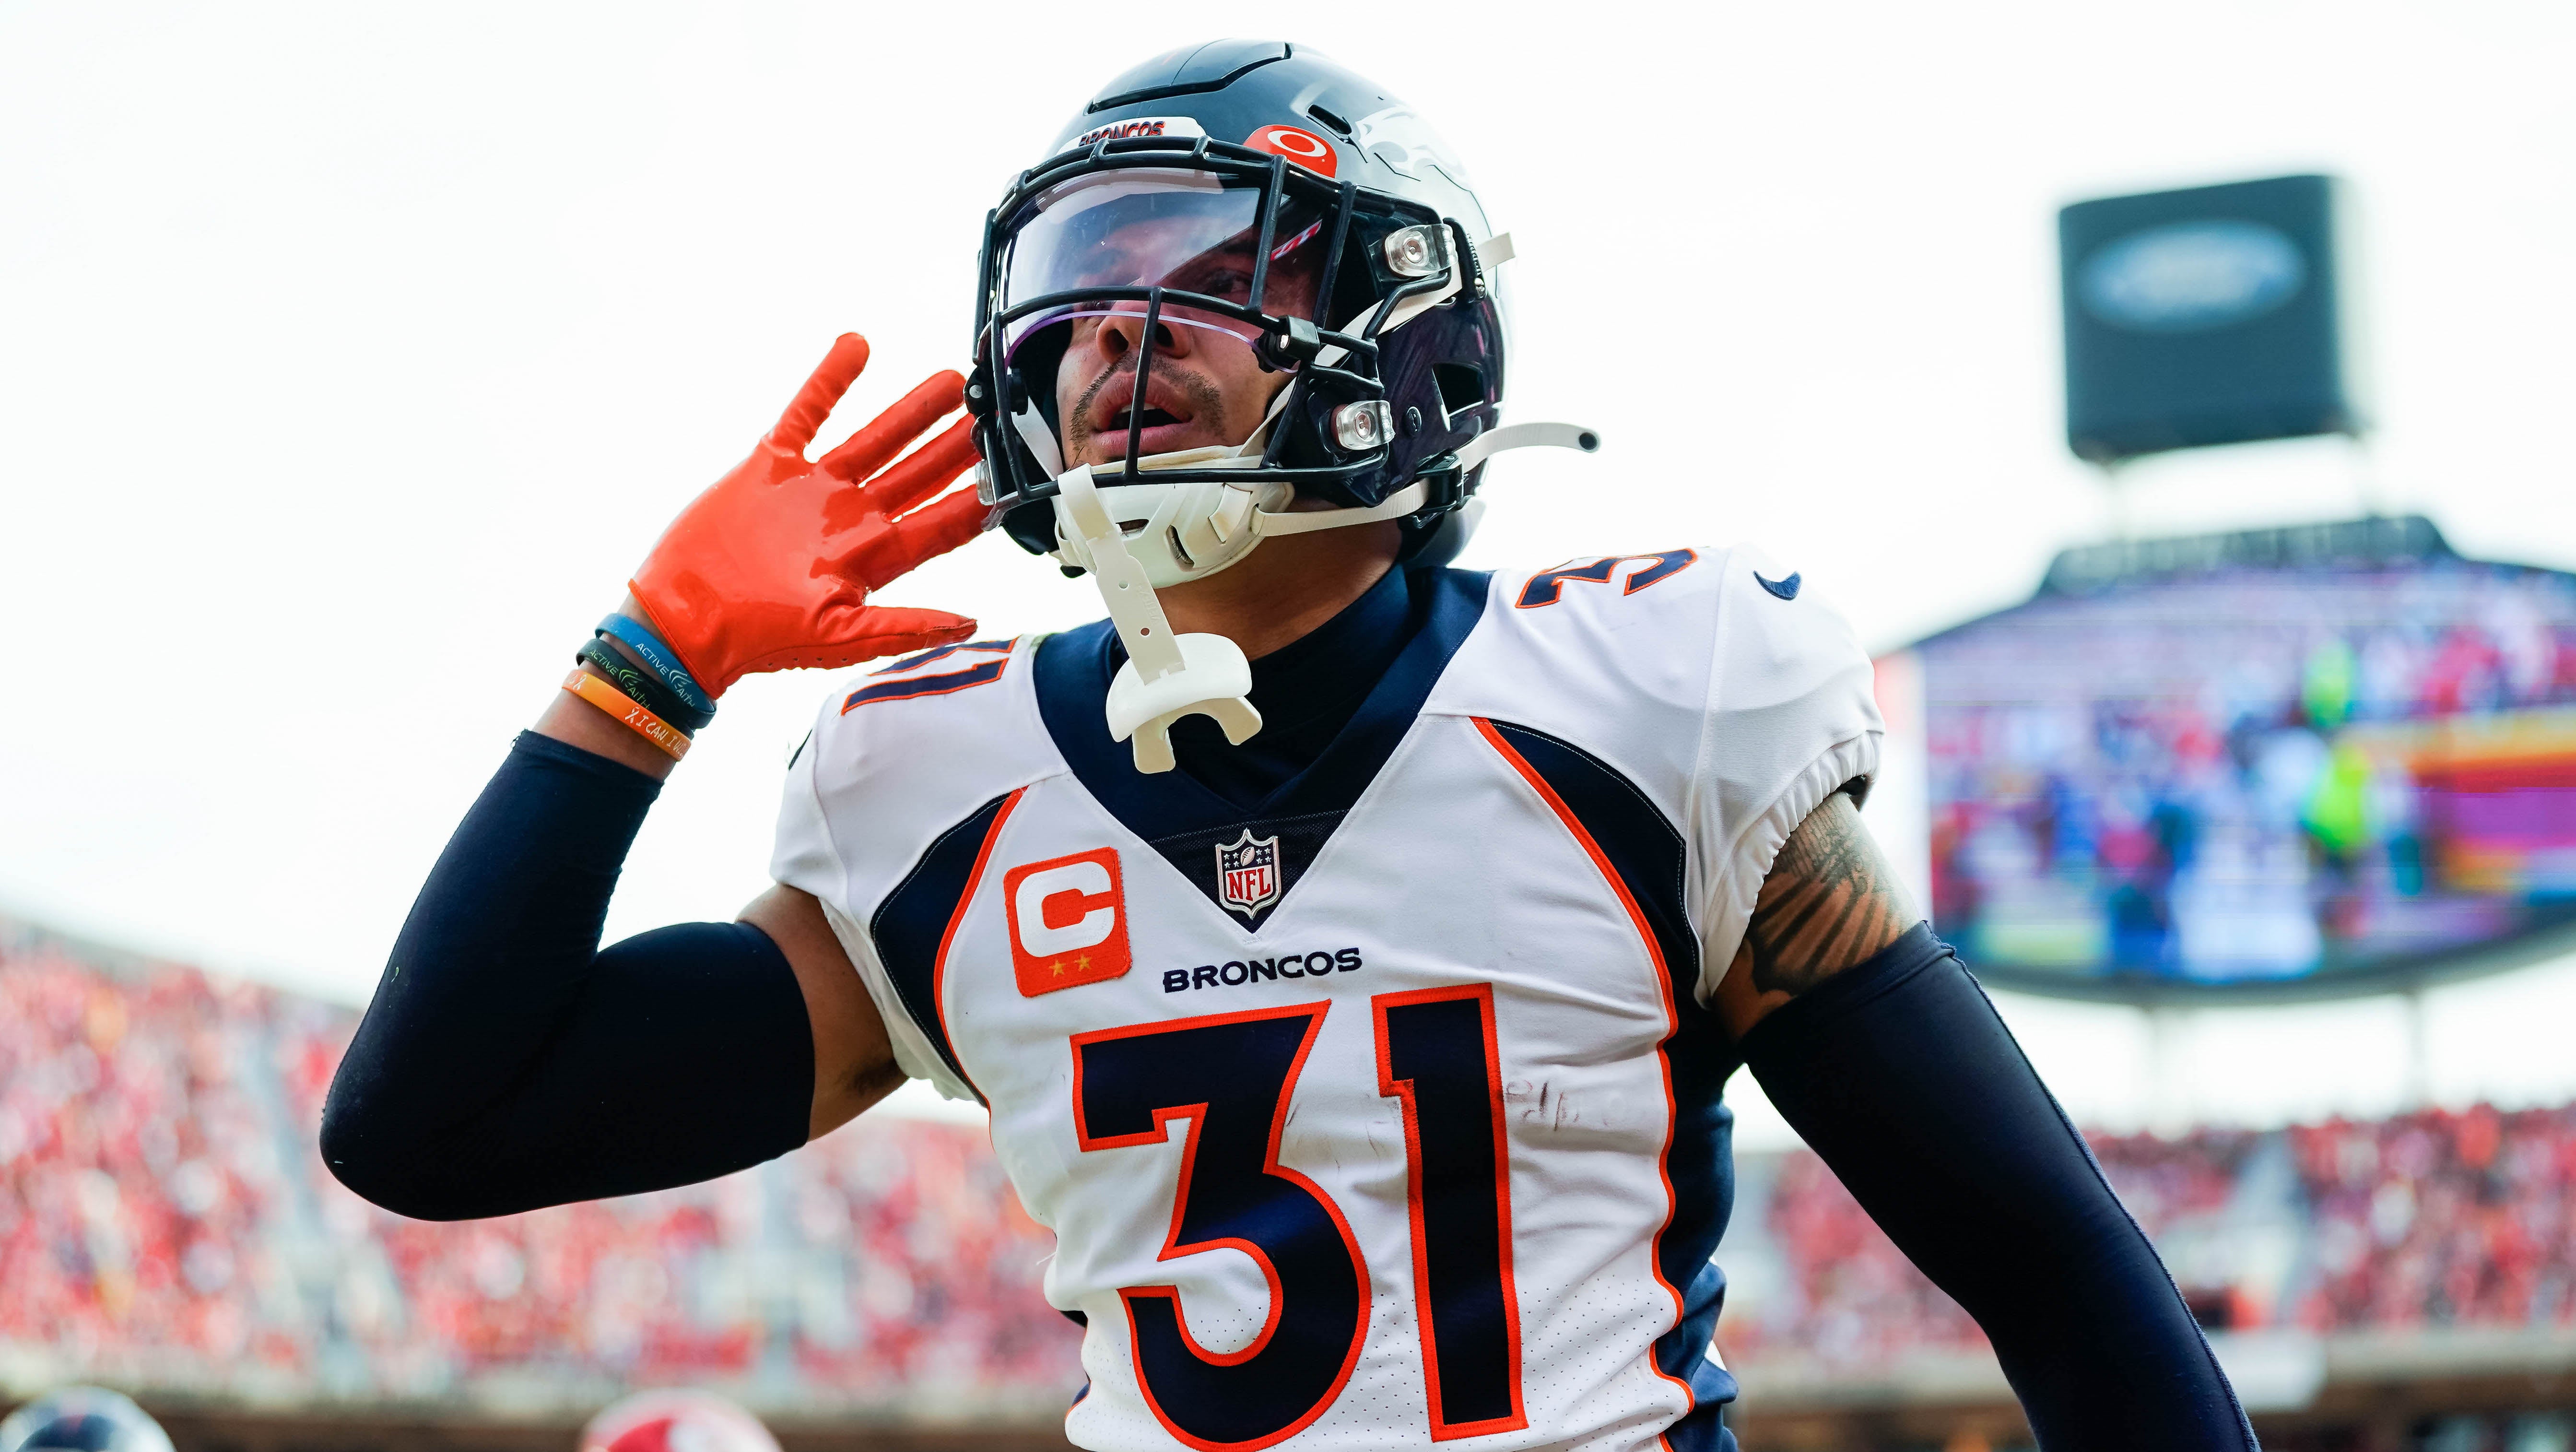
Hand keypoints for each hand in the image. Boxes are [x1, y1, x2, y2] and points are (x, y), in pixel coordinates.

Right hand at [628, 334, 987, 696]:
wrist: (685, 620)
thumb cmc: (758, 637)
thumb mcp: (837, 639)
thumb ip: (902, 626)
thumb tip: (966, 624)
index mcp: (873, 557)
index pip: (941, 524)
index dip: (979, 500)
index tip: (1014, 477)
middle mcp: (852, 517)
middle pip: (919, 473)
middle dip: (956, 446)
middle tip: (993, 415)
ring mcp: (814, 489)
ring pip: (875, 438)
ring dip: (910, 410)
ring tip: (948, 381)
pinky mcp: (772, 466)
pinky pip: (807, 413)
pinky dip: (830, 380)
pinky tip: (856, 345)